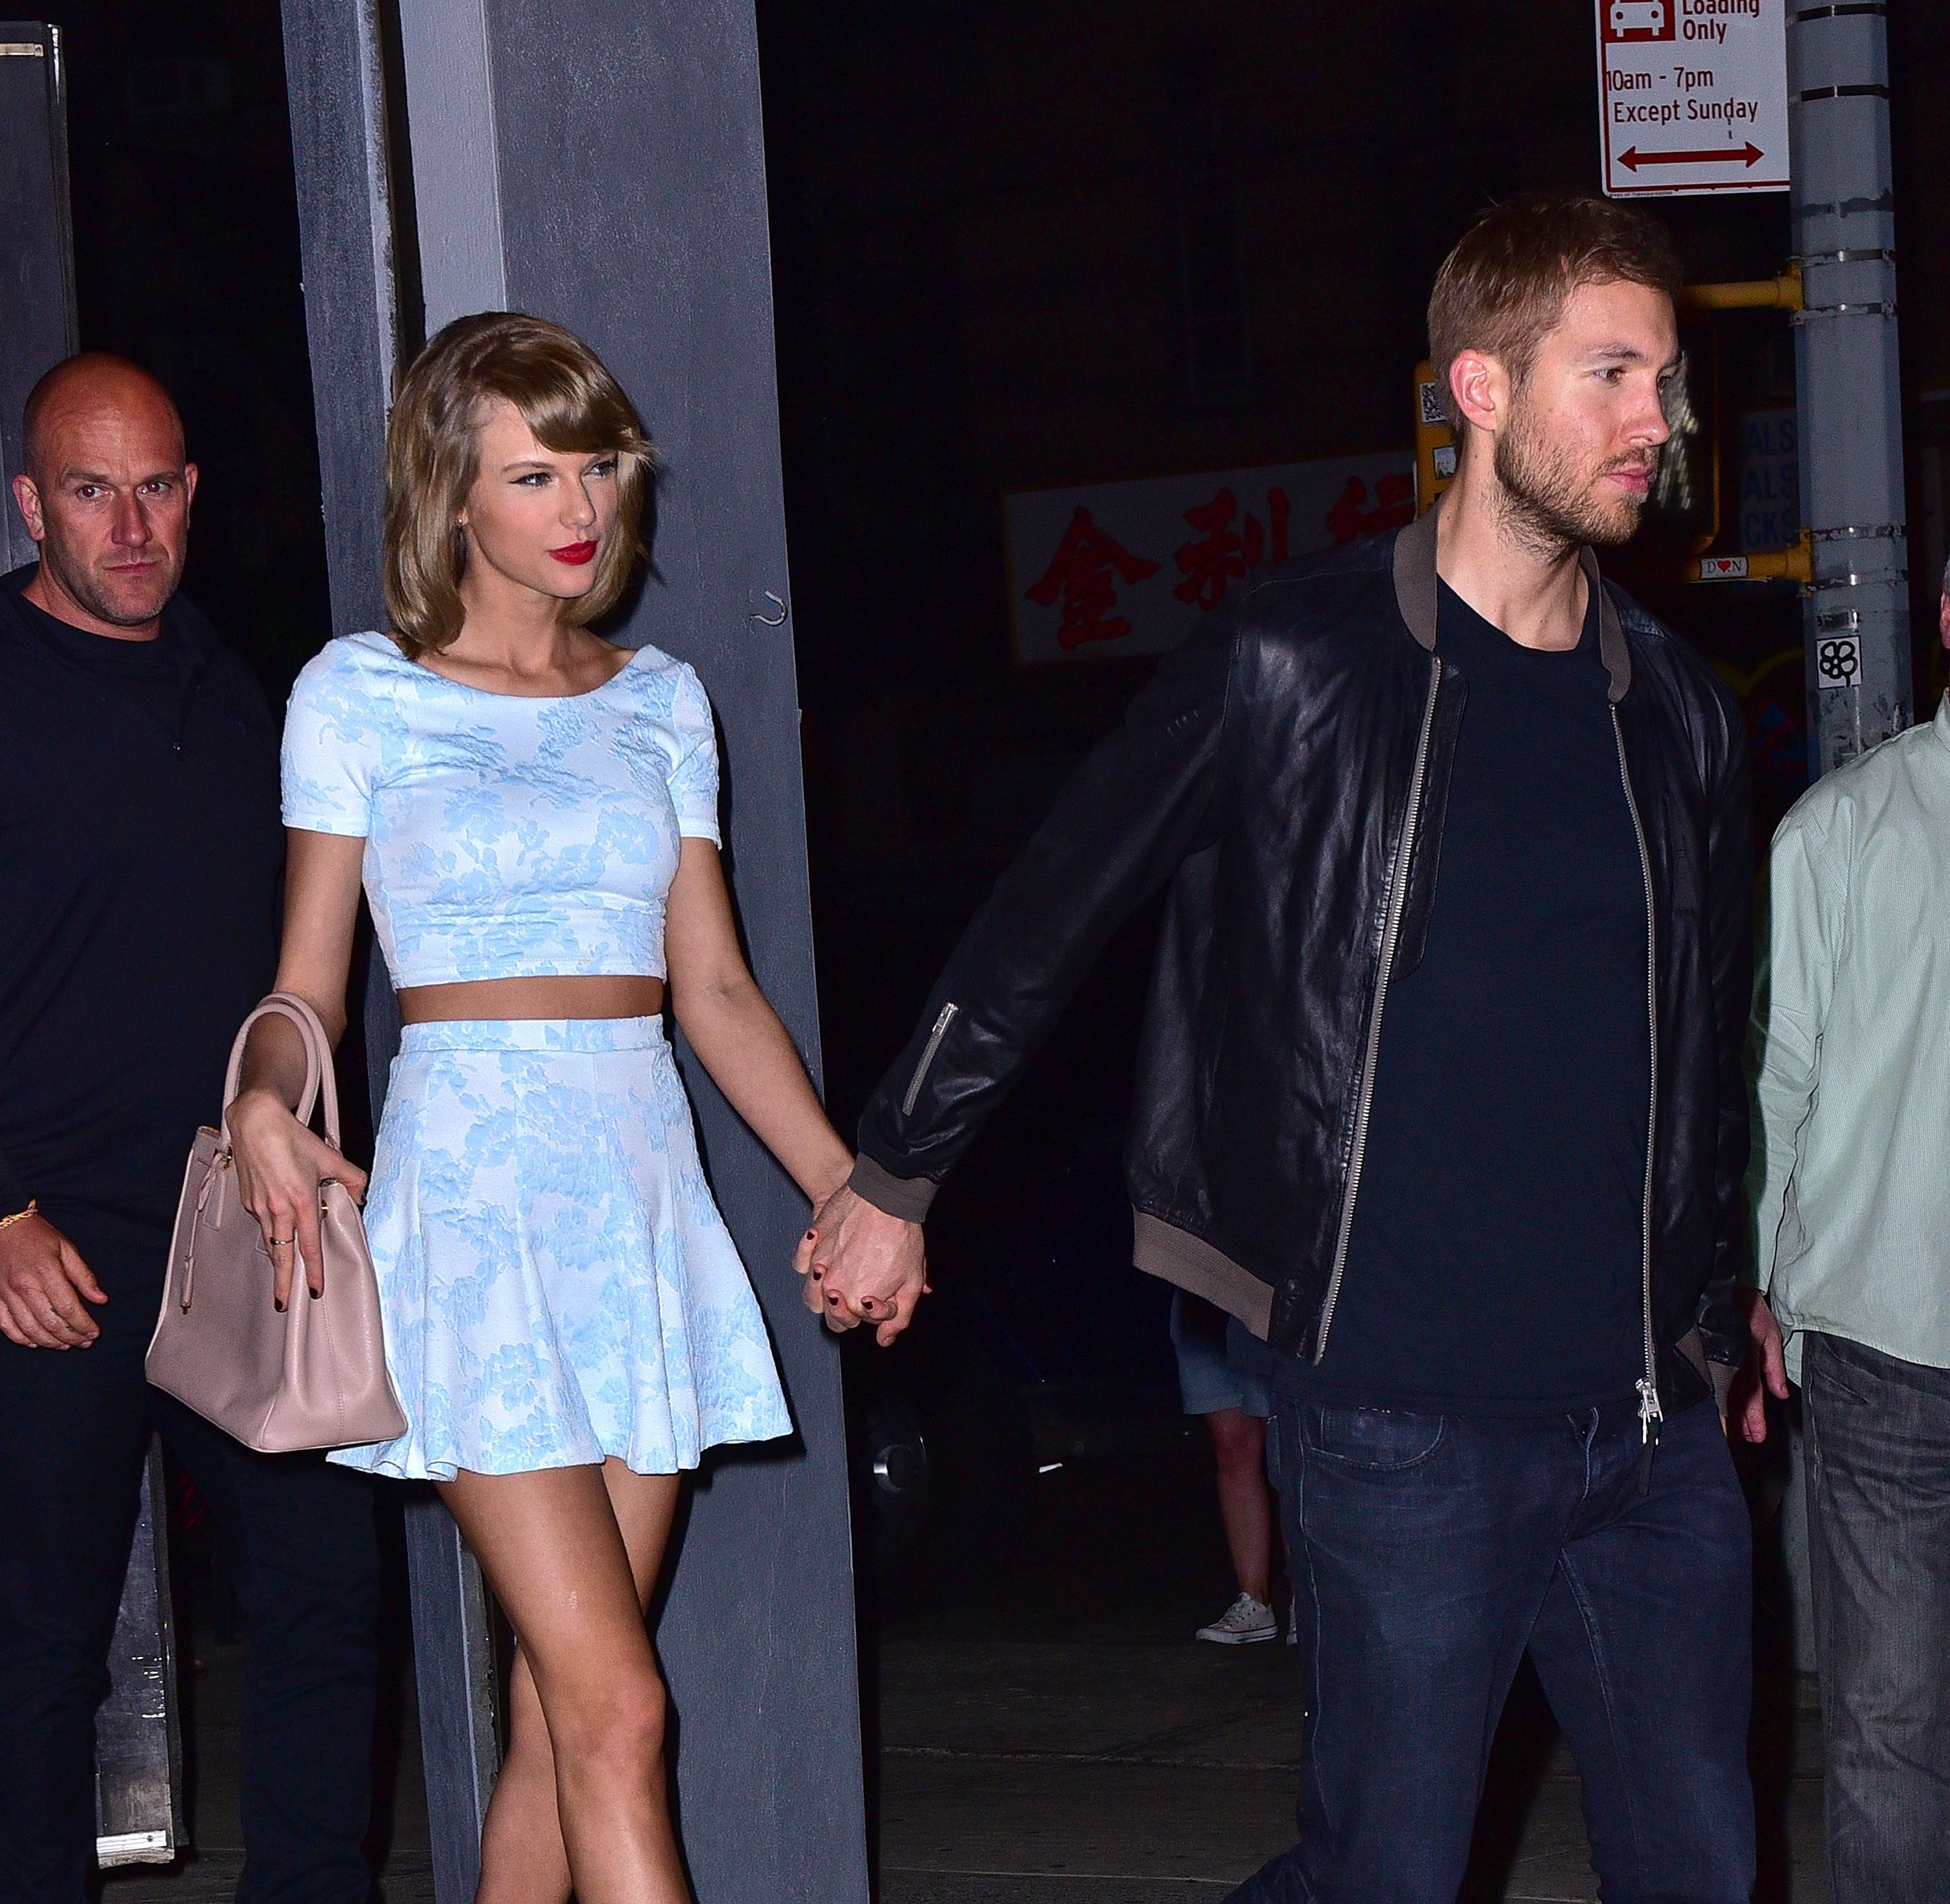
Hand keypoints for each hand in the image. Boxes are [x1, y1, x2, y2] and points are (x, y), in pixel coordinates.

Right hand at [0, 1212, 106, 1348]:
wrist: (5, 1228)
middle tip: (85, 1342)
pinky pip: (7, 1327)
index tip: (95, 1332)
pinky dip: (22, 1338)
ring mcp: (6, 1294)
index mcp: (46, 1272)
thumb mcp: (67, 1249)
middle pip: (50, 1322)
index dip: (83, 1324)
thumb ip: (84, 1276)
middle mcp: (24, 1286)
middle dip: (71, 1336)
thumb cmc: (38, 1237)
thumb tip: (101, 1299)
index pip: (68, 1307)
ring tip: (66, 1345)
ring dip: (50, 1342)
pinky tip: (37, 1342)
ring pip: (29, 1329)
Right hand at [227, 1088, 367, 1306]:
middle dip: (282, 1281)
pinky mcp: (247, 1198)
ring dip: (276, 1257)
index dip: (312, 1269)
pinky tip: (277, 1229)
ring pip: (269, 1239)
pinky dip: (270, 1230)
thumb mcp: (329, 1156)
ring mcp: (258, 1205)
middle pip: (281, 1253)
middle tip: (283, 1303)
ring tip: (282, 1276)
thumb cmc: (291, 1136)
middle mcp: (277, 1208)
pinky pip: (262, 1221)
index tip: (314, 1290)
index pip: (309, 1244)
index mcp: (300, 1200)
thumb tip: (360, 1196)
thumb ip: (350, 1178)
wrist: (255, 1120)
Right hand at [795, 1182, 928, 1347]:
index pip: (851, 1324)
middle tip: (861, 1291)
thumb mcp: (911, 1282)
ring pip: (811, 1295)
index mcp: (855, 1302)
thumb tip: (884, 1339)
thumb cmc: (901, 1237)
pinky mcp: (811, 1242)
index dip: (870, 1313)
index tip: (881, 1296)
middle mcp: (831, 1287)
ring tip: (841, 1279)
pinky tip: (824, 1256)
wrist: (886, 1197)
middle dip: (845, 1309)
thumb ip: (898, 1318)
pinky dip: (809, 1263)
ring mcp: (818, 1265)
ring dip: (824, 1292)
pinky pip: (800, 1263)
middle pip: (830, 1316)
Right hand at [1725, 1287, 1789, 1442]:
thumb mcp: (1770, 1335)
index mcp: (1746, 1358)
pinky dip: (1716, 1399)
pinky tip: (1716, 1409)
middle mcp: (1729, 1362)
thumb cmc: (1749, 1310)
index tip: (1756, 1437)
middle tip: (1742, 1440)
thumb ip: (1774, 1367)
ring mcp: (1716, 1360)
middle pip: (1733, 1400)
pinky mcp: (1707, 1356)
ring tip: (1732, 1431)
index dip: (1753, 1418)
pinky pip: (1713, 1382)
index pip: (1750, 1395)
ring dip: (1727, 1415)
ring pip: (1721, 1394)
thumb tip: (1780, 1395)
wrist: (1720, 1288)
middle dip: (1738, 1422)